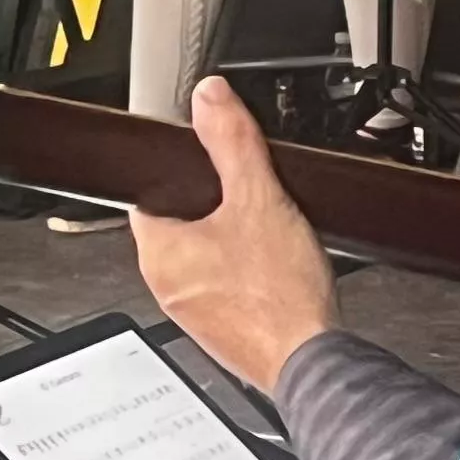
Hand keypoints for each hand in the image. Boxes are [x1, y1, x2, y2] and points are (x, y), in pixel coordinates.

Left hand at [130, 79, 341, 390]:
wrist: (311, 361)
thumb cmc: (281, 296)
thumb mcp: (260, 198)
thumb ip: (233, 142)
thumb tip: (210, 98)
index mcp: (160, 252)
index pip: (148, 193)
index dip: (180, 171)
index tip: (206, 164)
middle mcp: (165, 286)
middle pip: (180, 224)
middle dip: (214, 208)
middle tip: (251, 201)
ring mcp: (191, 312)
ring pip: (204, 256)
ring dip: (231, 242)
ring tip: (268, 238)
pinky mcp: (219, 329)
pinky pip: (223, 287)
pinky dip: (245, 274)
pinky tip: (275, 271)